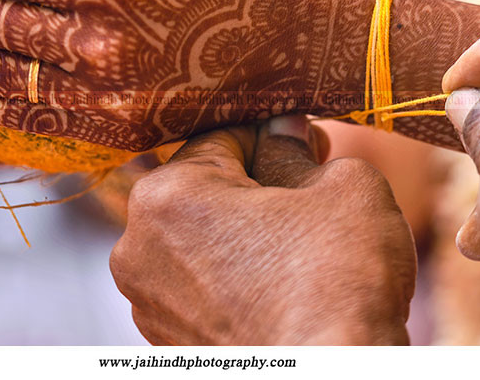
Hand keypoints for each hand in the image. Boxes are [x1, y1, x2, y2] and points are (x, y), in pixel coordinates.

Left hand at [109, 115, 416, 344]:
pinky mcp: (168, 343)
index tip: (312, 146)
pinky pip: (201, 287)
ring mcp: (149, 303)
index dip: (276, 137)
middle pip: (205, 190)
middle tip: (312, 199)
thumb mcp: (341, 186)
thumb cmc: (337, 284)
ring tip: (300, 252)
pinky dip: (235, 281)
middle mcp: (137, 247)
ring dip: (243, 235)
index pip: (224, 137)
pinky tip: (281, 291)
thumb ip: (300, 149)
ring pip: (202, 240)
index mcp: (165, 194)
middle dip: (257, 186)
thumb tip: (286, 135)